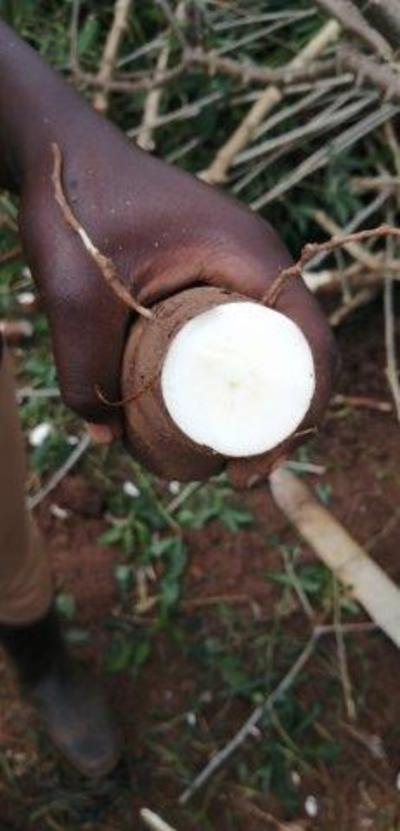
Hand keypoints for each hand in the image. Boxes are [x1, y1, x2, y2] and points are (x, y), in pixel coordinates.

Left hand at [18, 115, 334, 443]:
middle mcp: (258, 261)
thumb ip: (82, 370)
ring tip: (222, 454)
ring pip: (272, 350)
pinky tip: (206, 409)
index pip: (310, 345)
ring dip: (260, 405)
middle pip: (299, 357)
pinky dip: (237, 378)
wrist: (59, 149)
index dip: (300, 416)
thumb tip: (108, 439)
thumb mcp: (72, 293)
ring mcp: (240, 267)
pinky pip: (245, 334)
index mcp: (250, 257)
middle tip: (236, 472)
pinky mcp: (217, 274)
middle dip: (281, 424)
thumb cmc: (73, 206)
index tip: (253, 465)